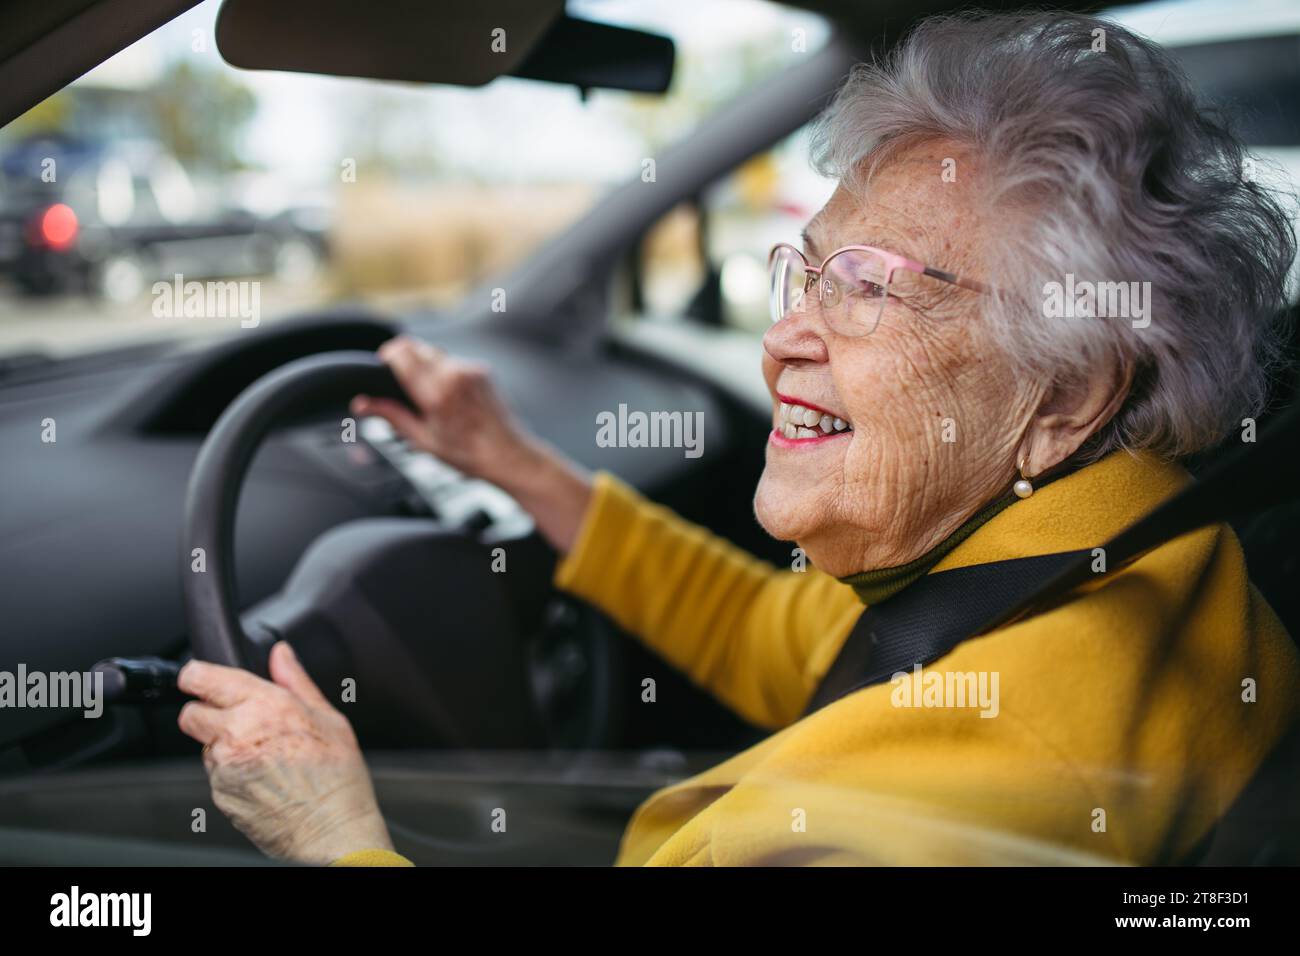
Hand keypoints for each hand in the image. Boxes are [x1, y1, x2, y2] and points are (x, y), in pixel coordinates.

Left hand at [177, 642, 392, 864]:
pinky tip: (262, 777)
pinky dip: (231, 773)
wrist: (331, 829)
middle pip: (191, 713)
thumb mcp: (328, 717)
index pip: (202, 678)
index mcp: (265, 706)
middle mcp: (237, 733)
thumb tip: (281, 654)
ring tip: (262, 756)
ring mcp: (224, 767)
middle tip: (237, 721)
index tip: (200, 679)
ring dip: (222, 745)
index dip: (197, 676)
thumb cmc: (337, 777)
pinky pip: (215, 774)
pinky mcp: (219, 794)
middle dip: (207, 713)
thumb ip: (296, 680)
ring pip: (204, 745)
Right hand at [352, 335, 539, 488]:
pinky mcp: (482, 370)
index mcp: (436, 393)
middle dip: (403, 358)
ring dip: (425, 365)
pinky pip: (454, 362)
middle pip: (416, 346)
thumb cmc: (468, 454)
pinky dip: (445, 372)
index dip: (386, 355)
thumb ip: (391, 415)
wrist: (508, 455)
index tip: (381, 366)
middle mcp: (454, 375)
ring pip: (435, 353)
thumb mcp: (423, 439)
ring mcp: (470, 370)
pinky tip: (450, 397)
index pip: (402, 353)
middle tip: (400, 381)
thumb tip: (362, 404)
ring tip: (428, 395)